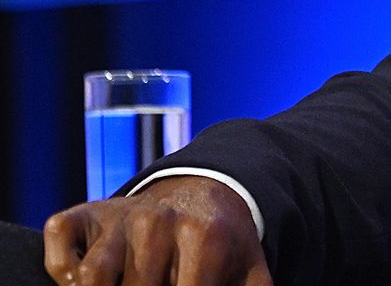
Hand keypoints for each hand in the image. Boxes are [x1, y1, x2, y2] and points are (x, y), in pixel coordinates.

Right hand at [42, 176, 270, 285]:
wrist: (204, 192)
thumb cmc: (224, 248)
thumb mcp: (251, 273)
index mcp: (204, 235)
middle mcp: (160, 220)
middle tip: (160, 284)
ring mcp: (121, 215)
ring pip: (94, 279)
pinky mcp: (86, 213)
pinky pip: (61, 249)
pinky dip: (64, 272)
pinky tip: (88, 279)